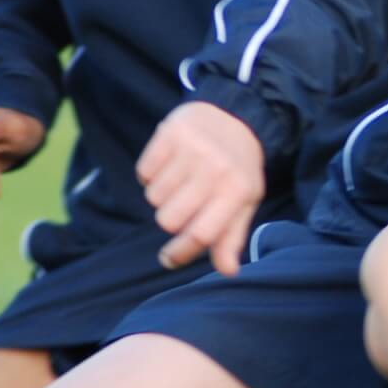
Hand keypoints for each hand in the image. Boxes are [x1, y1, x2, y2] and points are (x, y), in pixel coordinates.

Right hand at [135, 101, 264, 276]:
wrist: (235, 116)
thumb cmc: (238, 168)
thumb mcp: (244, 201)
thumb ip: (232, 237)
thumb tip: (228, 272)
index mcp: (237, 191)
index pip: (201, 234)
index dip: (181, 253)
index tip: (168, 259)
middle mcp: (215, 170)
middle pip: (169, 220)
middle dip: (171, 220)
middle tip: (182, 206)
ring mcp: (192, 150)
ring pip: (153, 197)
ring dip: (161, 196)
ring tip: (179, 181)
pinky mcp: (170, 133)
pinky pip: (143, 173)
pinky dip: (151, 175)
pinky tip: (169, 165)